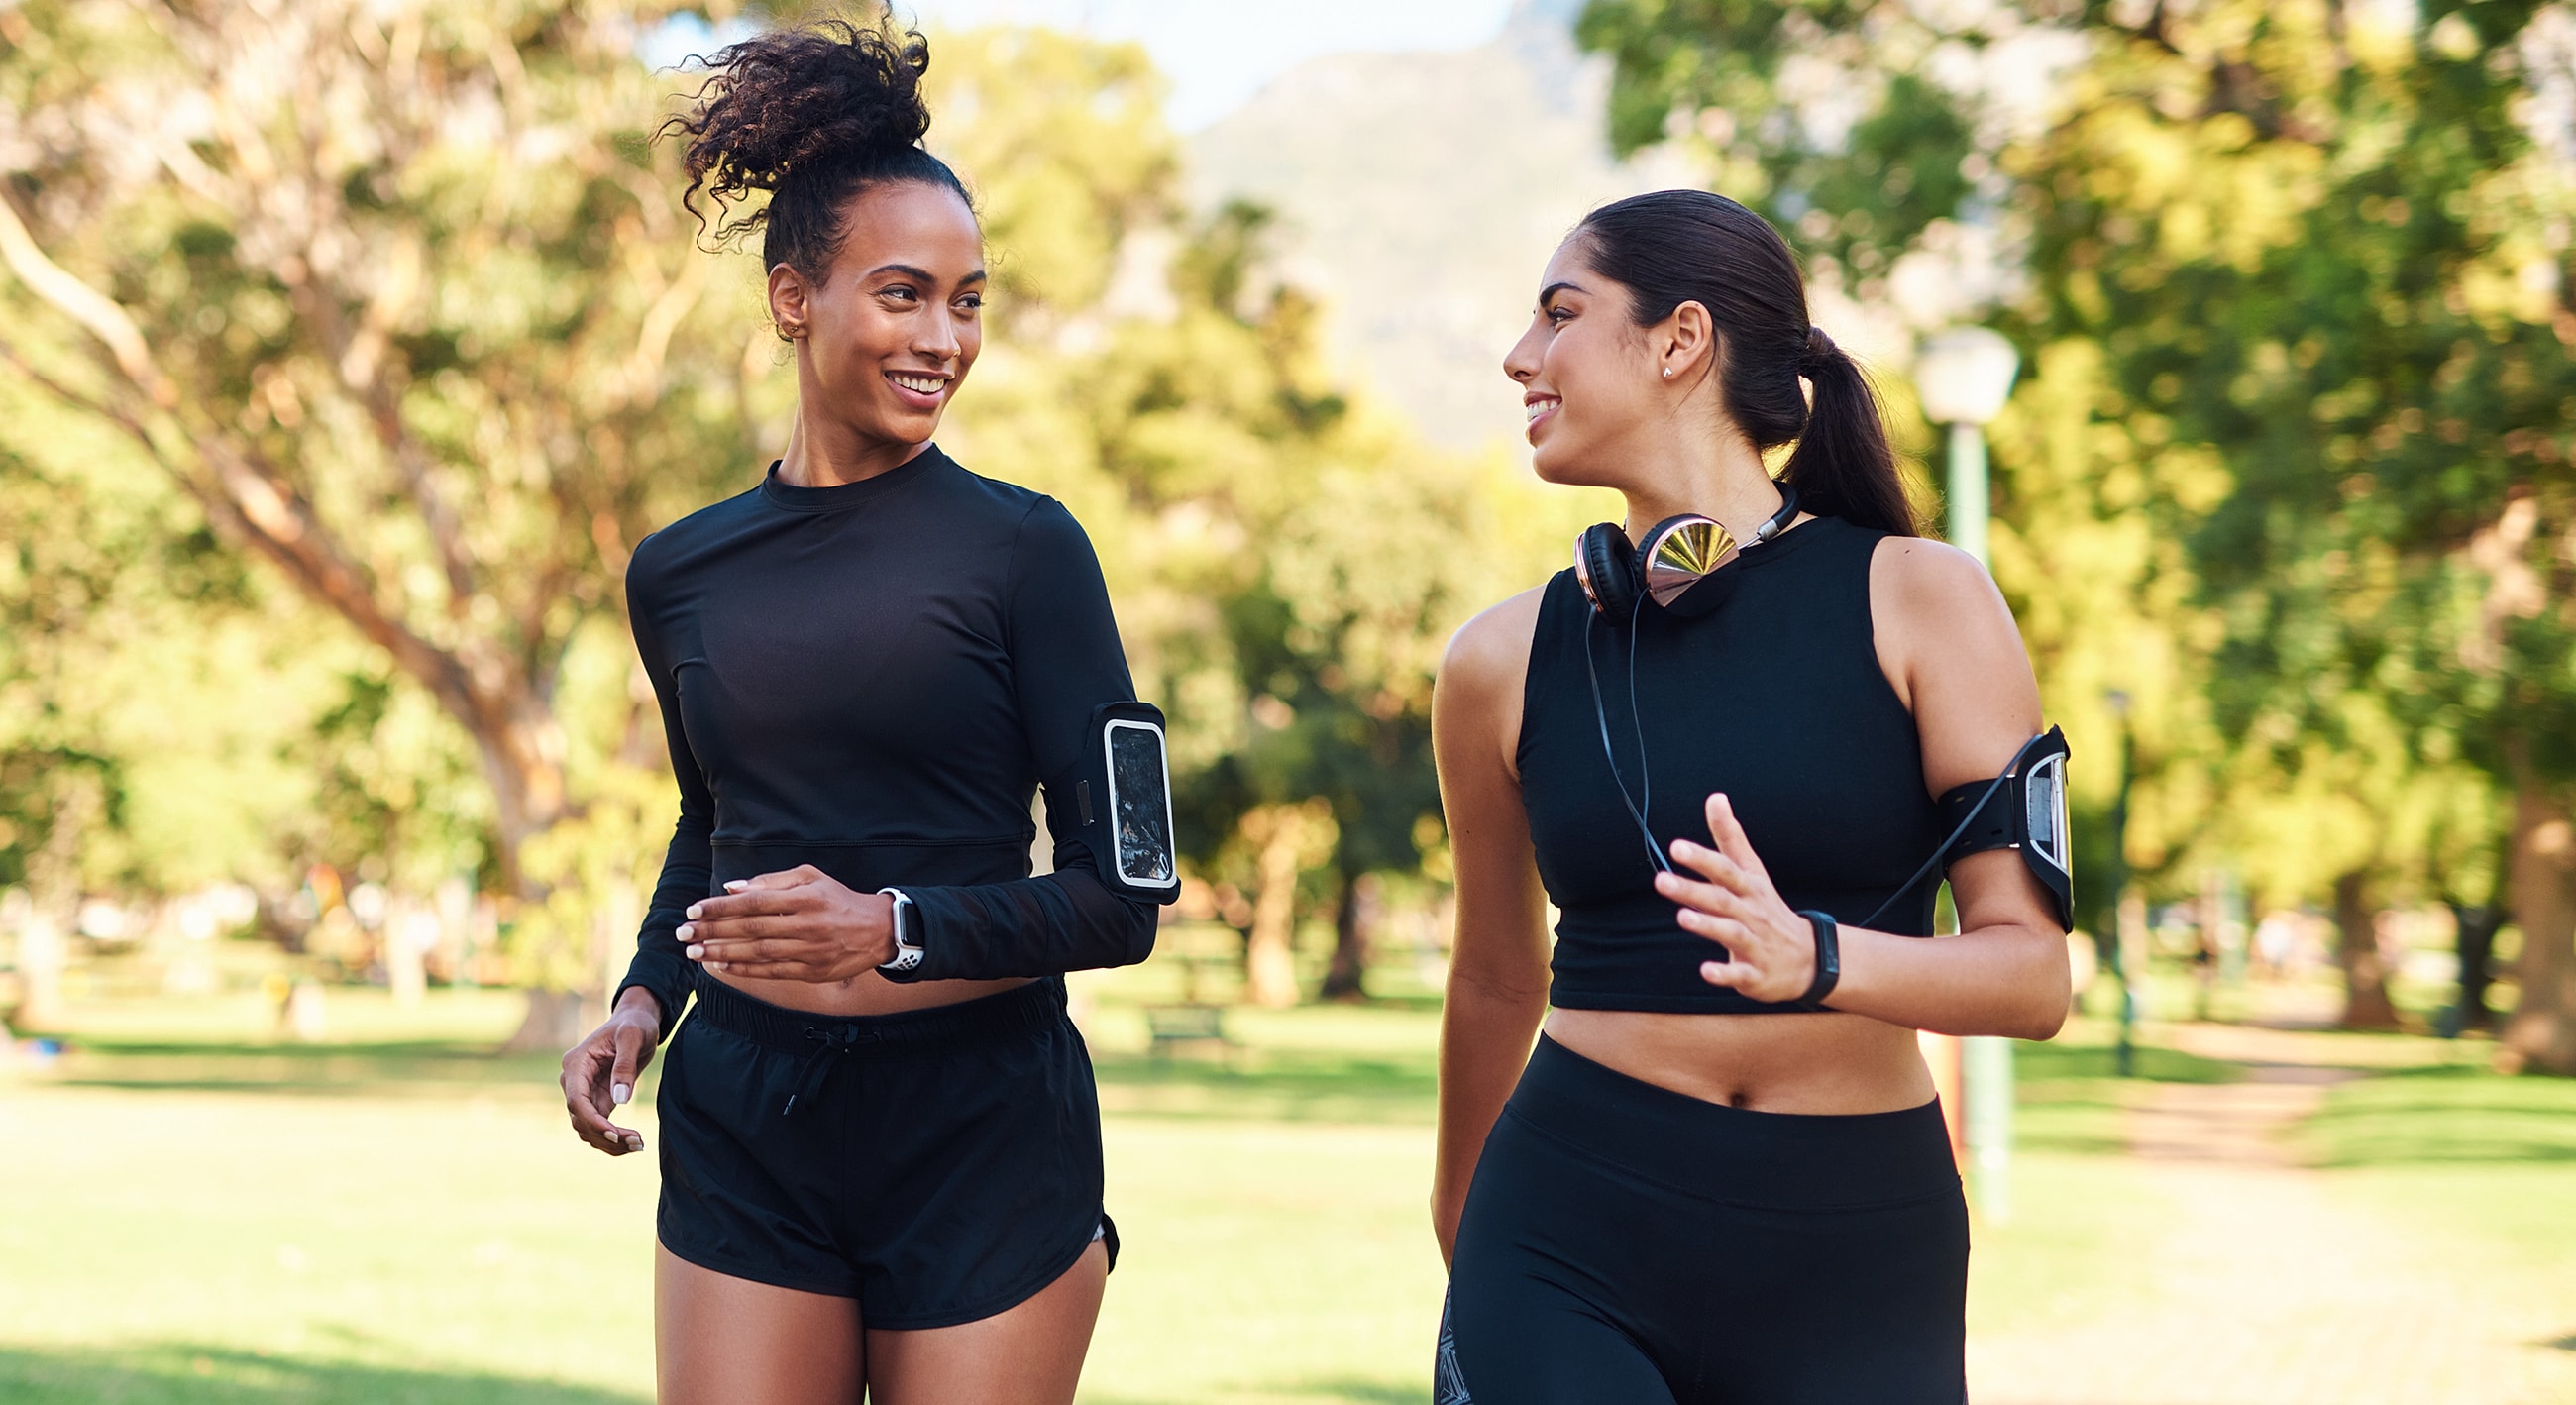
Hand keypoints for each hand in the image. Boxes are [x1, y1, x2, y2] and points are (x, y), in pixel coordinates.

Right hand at [561, 987, 660, 1155]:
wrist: (637, 1022)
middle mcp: (574, 1081)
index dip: (593, 1121)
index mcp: (576, 1064)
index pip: (576, 1100)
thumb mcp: (633, 1037)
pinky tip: (634, 1143)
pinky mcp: (598, 1100)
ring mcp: (584, 1092)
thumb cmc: (634, 1024)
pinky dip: (614, 1138)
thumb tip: (620, 1100)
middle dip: (606, 1135)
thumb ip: (625, 1065)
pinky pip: (599, 1126)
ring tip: (639, 1145)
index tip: (615, 1135)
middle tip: (638, 1143)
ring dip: (610, 1142)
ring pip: (587, 1128)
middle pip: (580, 1119)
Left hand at [678, 864, 894, 981]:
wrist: (879, 930)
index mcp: (805, 897)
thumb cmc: (839, 899)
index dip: (720, 907)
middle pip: (750, 928)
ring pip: (757, 953)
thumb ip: (772, 881)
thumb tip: (733, 888)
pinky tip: (723, 967)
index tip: (693, 910)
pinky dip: (745, 969)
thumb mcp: (812, 878)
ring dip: (722, 953)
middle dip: (712, 931)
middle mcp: (807, 924)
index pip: (753, 901)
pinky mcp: (813, 972)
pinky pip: (772, 971)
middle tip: (683, 934)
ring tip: (694, 952)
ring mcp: (810, 951)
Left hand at [1652, 791, 1818, 1003]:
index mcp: (1749, 887)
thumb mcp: (1752, 871)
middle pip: (1721, 899)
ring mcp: (1756, 944)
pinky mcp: (1755, 975)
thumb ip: (1730, 837)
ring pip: (1732, 933)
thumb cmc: (1767, 908)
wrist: (1807, 959)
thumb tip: (1715, 797)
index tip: (1676, 846)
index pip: (1725, 869)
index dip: (1702, 858)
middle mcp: (1752, 912)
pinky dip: (1725, 973)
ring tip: (1682, 917)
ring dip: (1708, 926)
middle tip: (1660, 881)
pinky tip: (1706, 971)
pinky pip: (1741, 975)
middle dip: (1693, 890)